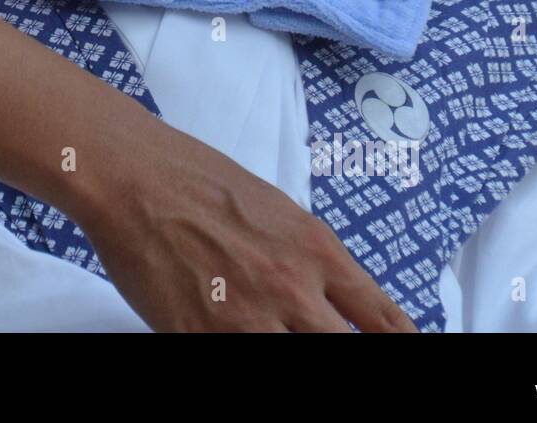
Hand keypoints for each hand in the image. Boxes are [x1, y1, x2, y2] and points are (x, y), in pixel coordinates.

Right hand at [0, 0, 417, 332]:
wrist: (134, 176)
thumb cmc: (199, 180)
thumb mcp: (276, 208)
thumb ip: (310, 258)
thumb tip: (332, 299)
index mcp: (317, 251)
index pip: (384, 320)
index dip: (399, 341)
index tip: (403, 346)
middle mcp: (294, 290)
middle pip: (349, 350)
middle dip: (347, 352)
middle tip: (332, 343)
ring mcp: (248, 319)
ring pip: (301, 360)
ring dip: (296, 350)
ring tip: (273, 331)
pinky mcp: (202, 338)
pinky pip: (238, 360)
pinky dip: (244, 349)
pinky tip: (230, 331)